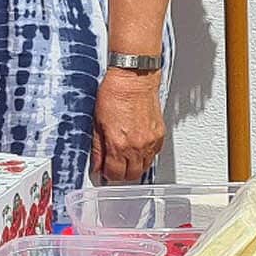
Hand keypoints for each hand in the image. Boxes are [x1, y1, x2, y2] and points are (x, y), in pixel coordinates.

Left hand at [88, 66, 165, 183]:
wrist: (134, 79)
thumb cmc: (115, 94)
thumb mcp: (97, 122)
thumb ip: (97, 148)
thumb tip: (96, 164)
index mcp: (118, 144)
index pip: (114, 174)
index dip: (108, 175)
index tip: (104, 170)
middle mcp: (136, 146)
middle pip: (132, 175)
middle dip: (121, 175)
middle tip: (114, 167)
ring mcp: (150, 141)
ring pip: (144, 167)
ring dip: (134, 167)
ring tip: (125, 158)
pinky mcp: (160, 135)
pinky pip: (154, 155)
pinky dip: (145, 156)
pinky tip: (137, 148)